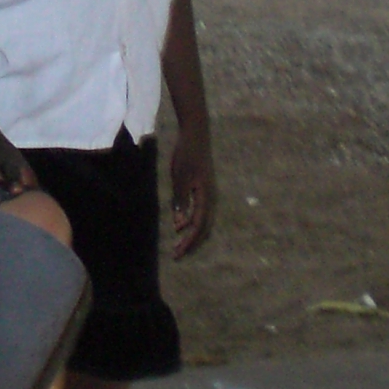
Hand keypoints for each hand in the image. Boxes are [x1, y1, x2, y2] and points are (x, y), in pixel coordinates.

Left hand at [170, 128, 214, 258]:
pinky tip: (180, 223)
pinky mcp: (203, 188)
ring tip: (178, 243)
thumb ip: (180, 199)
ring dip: (190, 233)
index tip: (177, 254)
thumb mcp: (180, 177)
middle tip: (177, 255)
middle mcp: (211, 198)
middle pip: (203, 228)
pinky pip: (199, 211)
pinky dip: (190, 220)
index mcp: (206, 197)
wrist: (196, 133)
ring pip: (202, 220)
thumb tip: (180, 224)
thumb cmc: (187, 153)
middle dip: (190, 243)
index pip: (198, 227)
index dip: (189, 242)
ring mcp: (208, 193)